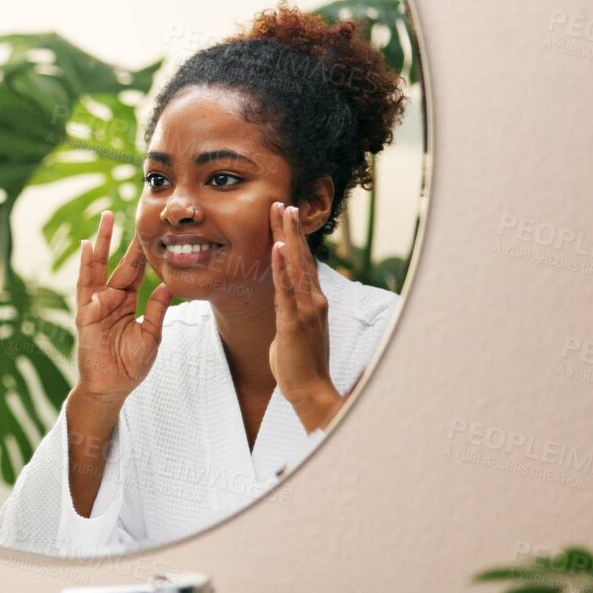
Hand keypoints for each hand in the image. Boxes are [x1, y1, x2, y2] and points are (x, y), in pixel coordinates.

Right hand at [72, 209, 172, 405]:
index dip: (141, 251)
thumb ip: (157, 309)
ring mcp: (96, 305)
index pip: (136, 272)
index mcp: (127, 302)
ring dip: (101, 243)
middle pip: (117, 263)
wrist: (112, 388)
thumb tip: (169, 284)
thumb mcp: (152, 334)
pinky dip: (86, 266)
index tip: (149, 230)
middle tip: (123, 212)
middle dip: (121, 239)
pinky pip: (85, 286)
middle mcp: (110, 299)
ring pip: (98, 267)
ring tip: (104, 220)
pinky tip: (87, 247)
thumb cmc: (130, 365)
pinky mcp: (85, 314)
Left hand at [266, 201, 342, 431]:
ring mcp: (306, 310)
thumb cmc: (299, 364)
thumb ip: (291, 312)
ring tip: (282, 213)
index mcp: (313, 301)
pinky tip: (278, 247)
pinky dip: (283, 267)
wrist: (310, 389)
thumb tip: (285, 303)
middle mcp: (314, 300)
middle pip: (302, 257)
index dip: (295, 239)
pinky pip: (287, 289)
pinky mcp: (294, 322)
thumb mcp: (295, 331)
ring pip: (297, 266)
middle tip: (282, 202)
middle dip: (291, 229)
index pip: (304, 263)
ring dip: (288, 238)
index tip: (286, 216)